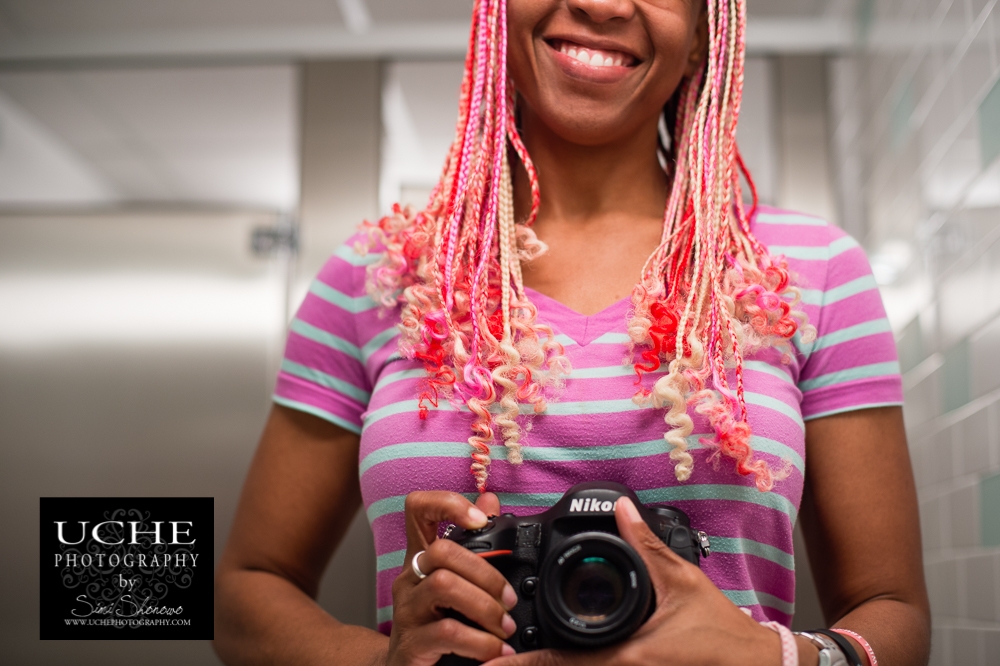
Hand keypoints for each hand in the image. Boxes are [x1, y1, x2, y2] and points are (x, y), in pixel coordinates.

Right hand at [386, 491, 519, 665]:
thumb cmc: (438, 625)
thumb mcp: (458, 582)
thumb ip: (475, 544)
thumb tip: (490, 501)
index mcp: (423, 557)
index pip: (418, 510)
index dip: (446, 503)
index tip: (480, 520)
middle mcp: (410, 578)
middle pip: (442, 550)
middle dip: (485, 573)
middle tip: (508, 600)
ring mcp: (407, 610)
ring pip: (444, 585)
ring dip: (485, 607)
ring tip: (503, 628)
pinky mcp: (410, 643)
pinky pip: (447, 632)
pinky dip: (480, 642)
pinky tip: (495, 651)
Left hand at [481, 497, 788, 665]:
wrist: (752, 664)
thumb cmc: (720, 630)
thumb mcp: (681, 579)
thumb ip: (648, 544)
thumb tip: (623, 510)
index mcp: (628, 656)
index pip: (565, 663)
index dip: (528, 664)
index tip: (494, 662)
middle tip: (492, 661)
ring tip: (514, 661)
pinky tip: (561, 659)